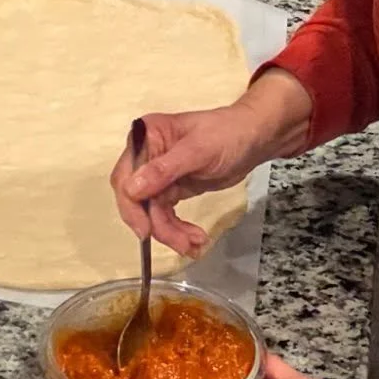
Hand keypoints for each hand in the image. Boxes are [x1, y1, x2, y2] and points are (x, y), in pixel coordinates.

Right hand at [111, 70, 312, 256]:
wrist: (253, 138)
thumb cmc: (227, 134)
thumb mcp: (198, 150)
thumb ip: (164, 169)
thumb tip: (132, 190)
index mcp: (146, 137)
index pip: (125, 175)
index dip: (131, 205)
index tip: (146, 231)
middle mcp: (146, 156)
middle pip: (135, 199)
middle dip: (155, 224)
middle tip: (178, 243)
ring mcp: (158, 175)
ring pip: (152, 212)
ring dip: (170, 232)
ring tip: (193, 244)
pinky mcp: (172, 189)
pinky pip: (165, 215)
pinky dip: (177, 230)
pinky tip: (193, 239)